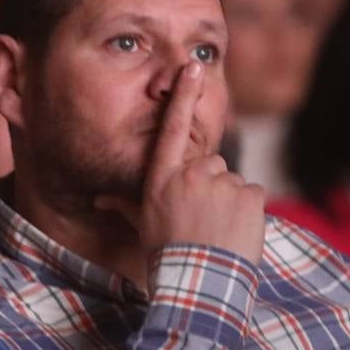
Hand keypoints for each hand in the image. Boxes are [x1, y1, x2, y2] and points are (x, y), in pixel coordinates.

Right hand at [96, 61, 265, 265]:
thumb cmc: (166, 254)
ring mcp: (222, 183)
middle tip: (203, 219)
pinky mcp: (250, 195)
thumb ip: (124, 205)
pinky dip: (248, 212)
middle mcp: (192, 173)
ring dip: (229, 202)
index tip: (194, 66)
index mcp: (164, 178)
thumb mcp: (142, 225)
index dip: (184, 95)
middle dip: (211, 186)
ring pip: (232, 182)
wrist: (197, 282)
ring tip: (218, 231)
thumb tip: (98, 201)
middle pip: (210, 164)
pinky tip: (235, 232)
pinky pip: (252, 195)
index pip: (172, 127)